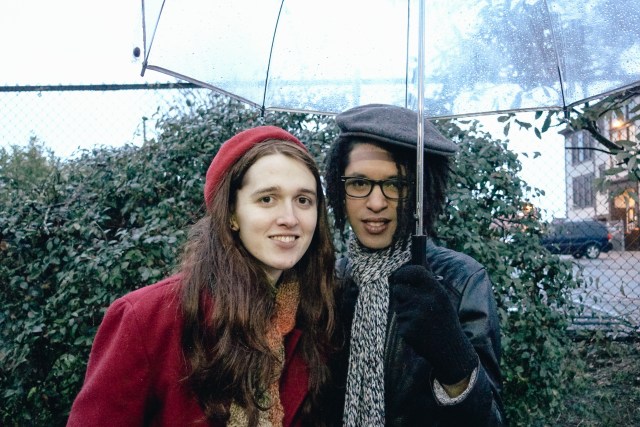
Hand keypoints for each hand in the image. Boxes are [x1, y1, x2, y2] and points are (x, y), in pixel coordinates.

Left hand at [390, 265, 476, 384]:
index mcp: (437, 292)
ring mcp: (416, 316)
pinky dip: (406, 326)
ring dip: (405, 313)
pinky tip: (419, 332)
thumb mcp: (442, 300)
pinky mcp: (407, 330)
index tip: (399, 276)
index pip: (415, 272)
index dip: (404, 272)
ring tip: (422, 322)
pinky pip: (400, 322)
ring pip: (398, 307)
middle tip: (410, 303)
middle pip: (398, 289)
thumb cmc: (444, 321)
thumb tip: (406, 273)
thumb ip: (426, 286)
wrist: (450, 349)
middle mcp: (426, 302)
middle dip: (400, 294)